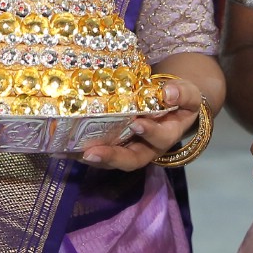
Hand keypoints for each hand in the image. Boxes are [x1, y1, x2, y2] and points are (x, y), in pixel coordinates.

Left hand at [80, 78, 199, 171]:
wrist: (170, 103)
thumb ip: (182, 93)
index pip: (160, 139)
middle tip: (91, 153)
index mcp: (166, 136)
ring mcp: (129, 148)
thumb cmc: (179, 100)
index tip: (137, 124)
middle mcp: (147, 148)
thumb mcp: (188, 94)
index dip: (149, 134)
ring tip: (74, 153)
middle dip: (112, 157)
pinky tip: (64, 148)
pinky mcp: (114, 144)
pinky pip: (100, 152)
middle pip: (131, 160)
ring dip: (94, 158)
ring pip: (112, 160)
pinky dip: (82, 152)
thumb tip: (169, 92)